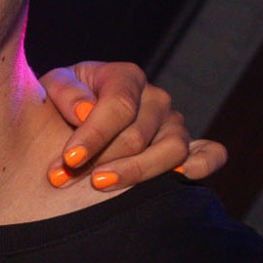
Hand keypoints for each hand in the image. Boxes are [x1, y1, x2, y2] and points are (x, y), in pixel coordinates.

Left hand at [38, 62, 226, 189]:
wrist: (69, 120)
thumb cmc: (60, 102)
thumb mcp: (52, 87)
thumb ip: (64, 93)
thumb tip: (84, 111)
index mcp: (125, 77)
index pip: (119, 106)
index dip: (94, 135)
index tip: (69, 158)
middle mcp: (156, 99)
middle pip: (138, 135)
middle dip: (99, 160)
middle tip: (62, 179)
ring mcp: (174, 123)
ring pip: (171, 150)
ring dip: (136, 172)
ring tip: (101, 185)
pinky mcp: (188, 147)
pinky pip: (210, 155)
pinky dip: (203, 166)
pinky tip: (180, 179)